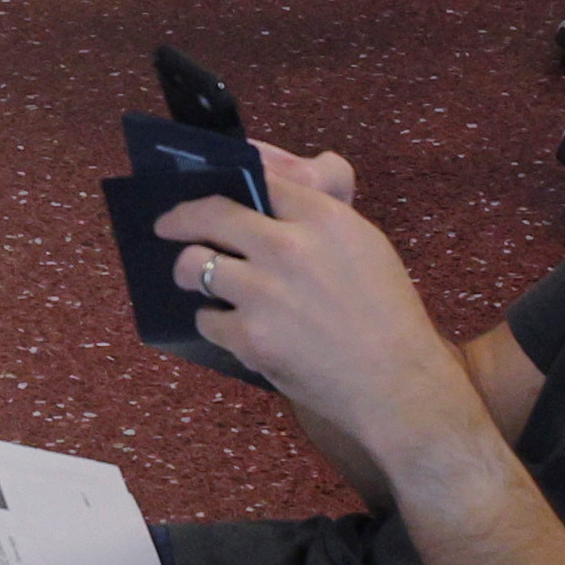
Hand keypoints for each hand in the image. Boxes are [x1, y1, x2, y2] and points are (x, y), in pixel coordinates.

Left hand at [159, 144, 471, 459]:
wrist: (398, 385)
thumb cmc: (389, 316)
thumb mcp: (367, 249)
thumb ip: (319, 222)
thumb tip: (269, 205)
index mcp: (324, 219)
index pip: (260, 180)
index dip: (230, 179)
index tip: (209, 184)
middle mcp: (288, 247)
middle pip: (210, 213)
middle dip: (179, 217)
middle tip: (167, 224)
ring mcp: (264, 292)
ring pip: (194, 265)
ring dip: (190, 273)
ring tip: (194, 279)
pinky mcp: (249, 336)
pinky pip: (207, 319)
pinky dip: (215, 323)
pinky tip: (231, 327)